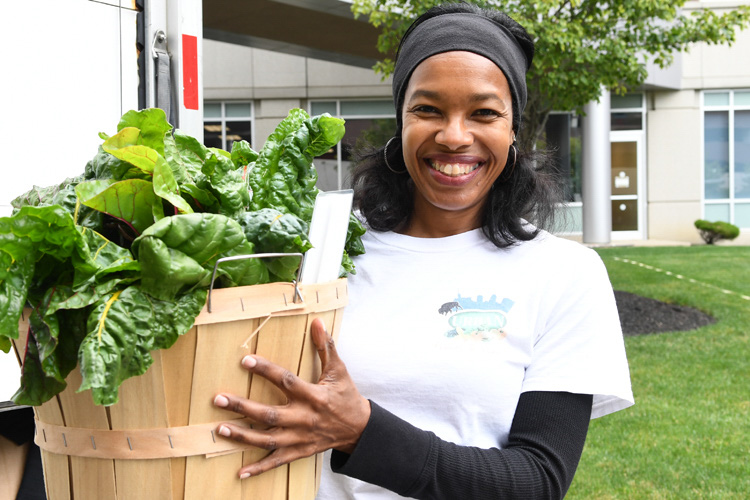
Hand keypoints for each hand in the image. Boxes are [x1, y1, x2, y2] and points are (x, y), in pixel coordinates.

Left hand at [213, 317, 370, 478]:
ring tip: (220, 429)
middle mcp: (304, 418)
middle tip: (219, 399)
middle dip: (243, 407)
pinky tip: (240, 471)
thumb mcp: (338, 370)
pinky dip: (258, 468)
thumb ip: (326, 347)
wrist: (359, 429)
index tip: (245, 360)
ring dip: (243, 435)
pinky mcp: (299, 451)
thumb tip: (318, 322)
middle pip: (269, 414)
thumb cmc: (346, 396)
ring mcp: (299, 438)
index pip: (286, 381)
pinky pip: (276, 461)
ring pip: (267, 439)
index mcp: (313, 396)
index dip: (265, 370)